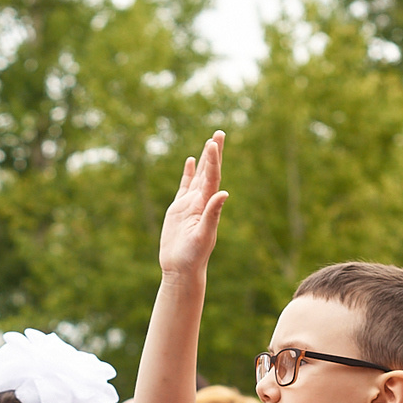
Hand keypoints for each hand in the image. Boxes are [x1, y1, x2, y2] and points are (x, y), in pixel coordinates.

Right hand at [157, 131, 228, 278]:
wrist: (181, 269)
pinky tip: (191, 162)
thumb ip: (213, 214)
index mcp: (207, 205)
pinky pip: (185, 187)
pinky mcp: (179, 210)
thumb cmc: (193, 256)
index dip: (213, 160)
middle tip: (220, 133)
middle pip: (209, 172)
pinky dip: (188, 174)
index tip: (213, 142)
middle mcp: (201, 202)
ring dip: (205, 160)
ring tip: (210, 142)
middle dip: (214, 153)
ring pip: (199, 176)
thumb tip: (224, 193)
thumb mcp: (203, 235)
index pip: (212, 178)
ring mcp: (190, 205)